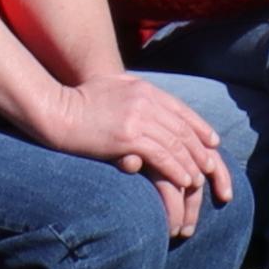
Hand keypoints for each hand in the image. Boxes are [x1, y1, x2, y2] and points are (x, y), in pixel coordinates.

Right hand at [53, 71, 232, 232]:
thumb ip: (132, 92)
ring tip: (201, 178)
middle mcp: (146, 101)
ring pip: (176, 143)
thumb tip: (145, 98)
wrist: (55, 110)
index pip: (182, 110)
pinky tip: (185, 181)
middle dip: (200, 149)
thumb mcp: (111, 88)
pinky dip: (177, 169)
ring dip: (192, 162)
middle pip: (183, 128)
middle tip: (212, 166)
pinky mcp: (128, 137)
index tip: (213, 141)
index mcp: (144, 89)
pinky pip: (162, 156)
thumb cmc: (78, 101)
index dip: (200, 127)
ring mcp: (138, 118)